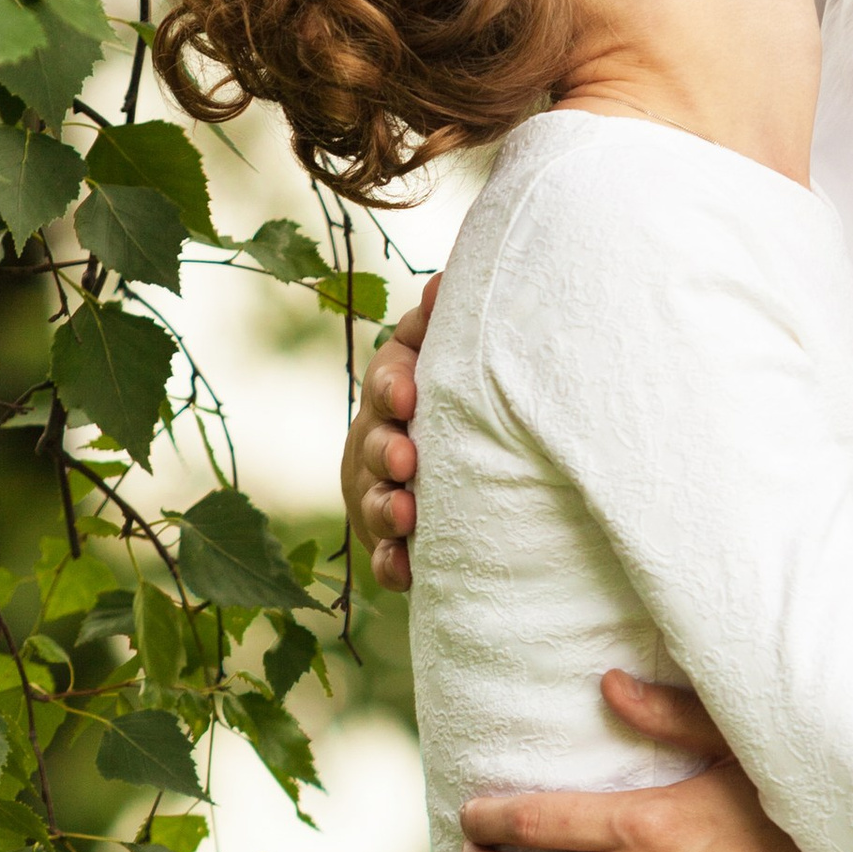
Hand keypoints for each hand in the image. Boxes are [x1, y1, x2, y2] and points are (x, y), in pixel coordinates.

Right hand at [342, 278, 437, 590]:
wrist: (479, 464)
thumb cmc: (462, 394)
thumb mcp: (452, 355)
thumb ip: (444, 325)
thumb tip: (447, 281)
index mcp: (397, 389)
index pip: (387, 378)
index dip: (392, 385)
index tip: (409, 395)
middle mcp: (379, 438)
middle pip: (374, 442)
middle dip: (386, 451)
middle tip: (407, 460)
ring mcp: (379, 490)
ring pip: (373, 499)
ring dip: (386, 508)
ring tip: (406, 516)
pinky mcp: (388, 540)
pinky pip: (384, 556)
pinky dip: (392, 563)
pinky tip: (405, 570)